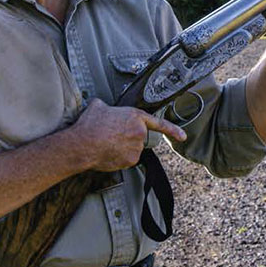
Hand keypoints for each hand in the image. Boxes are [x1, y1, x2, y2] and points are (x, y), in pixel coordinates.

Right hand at [70, 98, 186, 171]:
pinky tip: (107, 153)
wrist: (83, 144)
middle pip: (139, 138)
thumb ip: (108, 107)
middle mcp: (140, 132)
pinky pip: (127, 160)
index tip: (182, 136)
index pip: (160, 124)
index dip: (173, 130)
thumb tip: (103, 109)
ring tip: (106, 143)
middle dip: (128, 138)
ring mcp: (136, 148)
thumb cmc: (89, 125)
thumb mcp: (98, 106)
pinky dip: (118, 158)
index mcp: (135, 116)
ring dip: (122, 148)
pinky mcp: (131, 161)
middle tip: (112, 137)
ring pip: (132, 150)